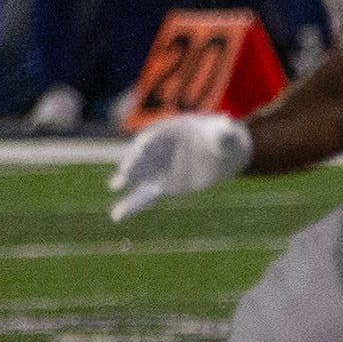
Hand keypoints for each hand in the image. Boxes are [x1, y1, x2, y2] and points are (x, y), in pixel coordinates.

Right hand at [109, 114, 250, 221]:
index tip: (136, 156)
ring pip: (139, 179)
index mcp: (168, 133)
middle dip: (132, 168)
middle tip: (121, 180)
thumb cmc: (222, 137)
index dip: (143, 148)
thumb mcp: (226, 134)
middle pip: (140, 159)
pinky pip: (145, 196)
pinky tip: (117, 216)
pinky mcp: (162, 185)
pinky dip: (131, 206)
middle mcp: (157, 151)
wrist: (223, 151)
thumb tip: (228, 125)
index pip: (151, 140)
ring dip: (126, 187)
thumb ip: (224, 133)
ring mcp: (158, 169)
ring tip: (114, 202)